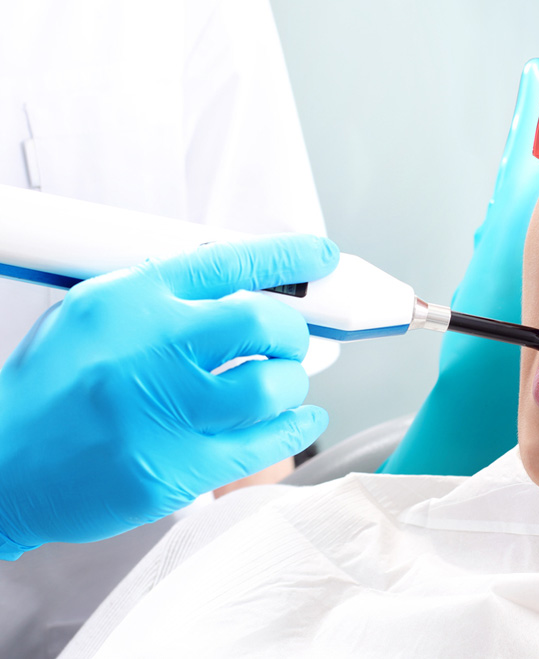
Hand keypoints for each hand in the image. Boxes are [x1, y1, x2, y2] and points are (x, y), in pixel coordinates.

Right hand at [0, 234, 338, 558]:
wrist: (1, 465)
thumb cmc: (53, 387)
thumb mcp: (96, 312)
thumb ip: (166, 296)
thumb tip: (246, 287)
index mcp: (130, 302)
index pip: (225, 262)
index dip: (285, 257)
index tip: (320, 256)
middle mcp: (148, 352)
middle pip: (260, 322)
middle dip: (290, 331)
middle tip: (287, 341)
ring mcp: (162, 414)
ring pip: (270, 387)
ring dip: (291, 383)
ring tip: (278, 383)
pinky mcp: (176, 469)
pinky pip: (265, 445)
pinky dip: (296, 428)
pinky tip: (300, 419)